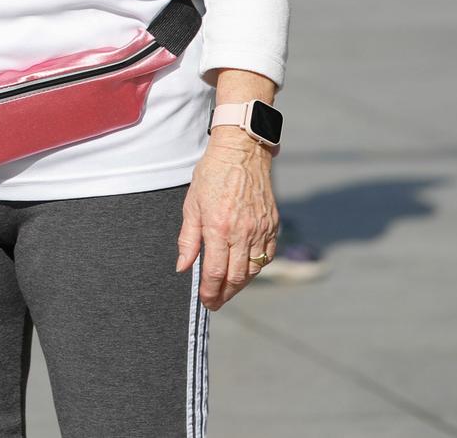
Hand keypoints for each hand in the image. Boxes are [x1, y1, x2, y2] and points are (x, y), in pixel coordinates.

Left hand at [176, 130, 278, 309]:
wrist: (241, 153)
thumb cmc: (212, 175)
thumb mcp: (191, 205)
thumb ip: (188, 240)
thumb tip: (183, 267)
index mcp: (218, 228)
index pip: (216, 271)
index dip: (210, 291)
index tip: (205, 301)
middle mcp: (242, 232)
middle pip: (236, 277)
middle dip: (224, 294)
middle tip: (215, 302)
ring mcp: (261, 230)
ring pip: (253, 269)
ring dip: (240, 285)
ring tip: (227, 291)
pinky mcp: (273, 226)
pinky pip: (267, 255)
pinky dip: (256, 268)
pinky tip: (245, 271)